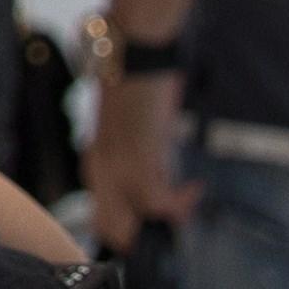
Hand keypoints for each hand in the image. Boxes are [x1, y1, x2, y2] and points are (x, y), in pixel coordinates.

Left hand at [83, 69, 196, 251]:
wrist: (135, 53)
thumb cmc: (142, 88)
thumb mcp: (137, 131)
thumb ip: (143, 160)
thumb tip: (162, 187)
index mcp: (96, 162)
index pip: (104, 218)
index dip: (132, 231)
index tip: (159, 224)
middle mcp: (98, 169)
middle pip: (111, 229)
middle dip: (146, 235)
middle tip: (177, 216)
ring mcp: (113, 167)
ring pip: (131, 222)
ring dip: (167, 217)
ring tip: (187, 198)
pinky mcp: (135, 158)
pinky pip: (156, 202)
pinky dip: (178, 204)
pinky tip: (192, 189)